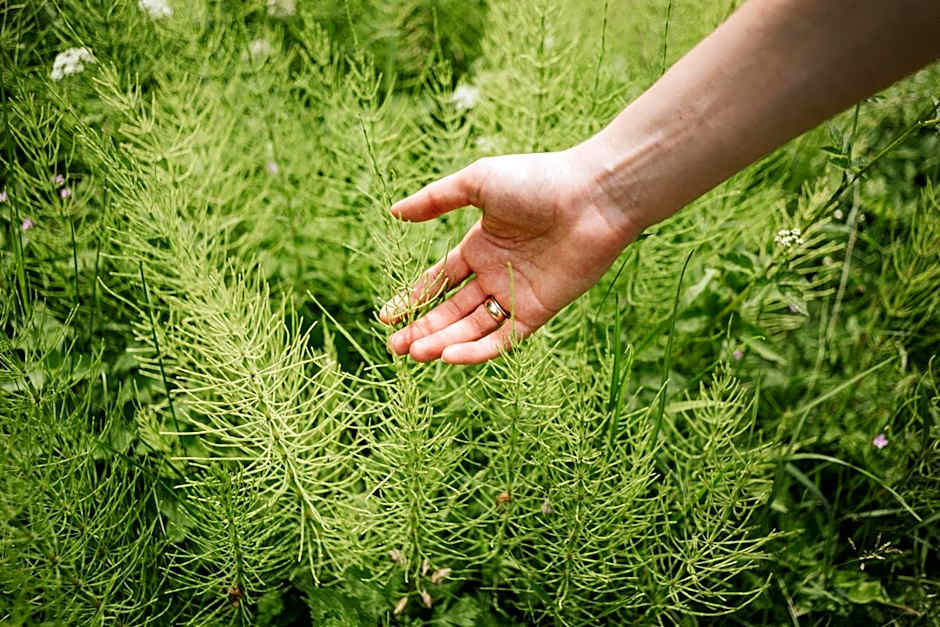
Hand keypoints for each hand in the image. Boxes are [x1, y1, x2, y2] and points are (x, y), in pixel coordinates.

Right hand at [380, 149, 639, 363]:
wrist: (592, 196)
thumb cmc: (536, 180)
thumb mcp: (477, 183)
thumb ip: (435, 199)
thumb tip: (394, 212)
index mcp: (481, 246)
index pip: (439, 280)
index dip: (413, 298)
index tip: (386, 316)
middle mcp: (497, 274)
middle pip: (452, 310)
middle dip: (423, 329)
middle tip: (395, 348)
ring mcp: (518, 294)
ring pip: (474, 328)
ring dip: (444, 343)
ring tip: (416, 354)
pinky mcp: (540, 310)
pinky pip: (505, 338)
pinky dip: (479, 350)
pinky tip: (450, 356)